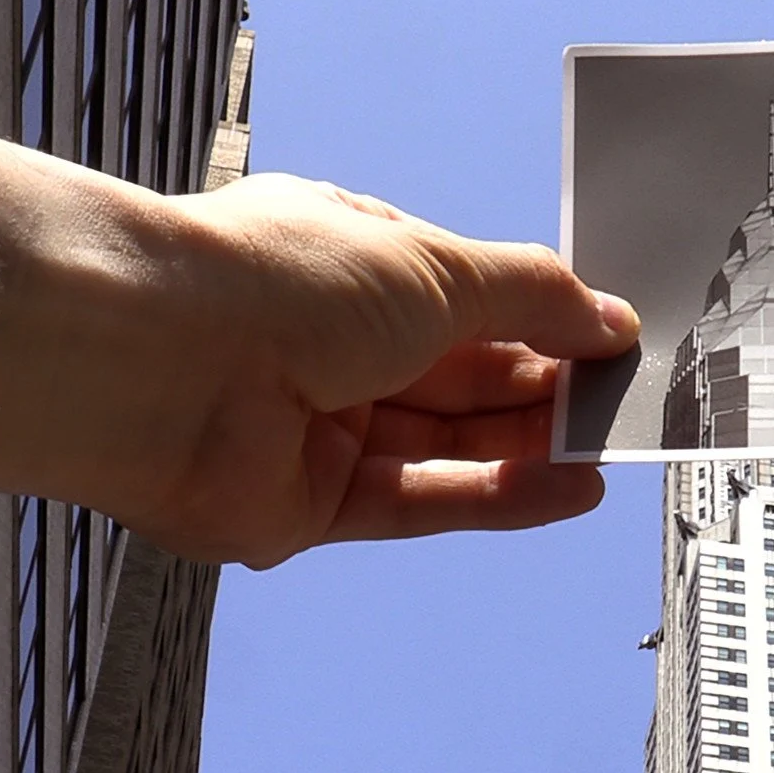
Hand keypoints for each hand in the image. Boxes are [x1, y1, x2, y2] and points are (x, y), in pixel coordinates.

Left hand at [0, 121, 638, 568]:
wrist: (152, 358)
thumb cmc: (273, 280)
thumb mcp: (437, 266)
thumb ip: (533, 297)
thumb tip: (606, 316)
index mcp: (353, 266)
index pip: (467, 299)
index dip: (540, 319)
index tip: (607, 338)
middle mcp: (332, 345)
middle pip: (464, 377)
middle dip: (546, 386)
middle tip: (621, 397)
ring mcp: (319, 427)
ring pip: (449, 444)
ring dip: (532, 446)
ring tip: (608, 444)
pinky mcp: (310, 506)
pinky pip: (422, 502)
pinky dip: (498, 498)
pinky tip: (568, 488)